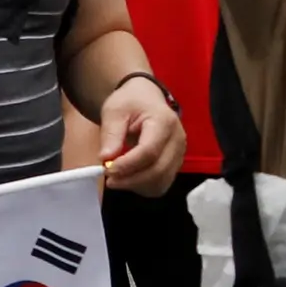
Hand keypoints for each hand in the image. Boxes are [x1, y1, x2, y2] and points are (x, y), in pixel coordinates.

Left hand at [94, 75, 187, 192]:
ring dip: (136, 185)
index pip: (149, 151)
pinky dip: (144, 186)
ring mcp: (179, 154)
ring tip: (116, 178)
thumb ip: (111, 134)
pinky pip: (161, 184)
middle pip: (158, 170)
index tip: (107, 169)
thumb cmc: (130, 103)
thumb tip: (106, 158)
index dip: (127, 164)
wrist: (146, 99)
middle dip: (131, 179)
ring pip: (161, 181)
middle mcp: (177, 140)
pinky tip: (129, 179)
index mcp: (164, 122)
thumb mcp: (114, 111)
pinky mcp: (175, 164)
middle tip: (109, 178)